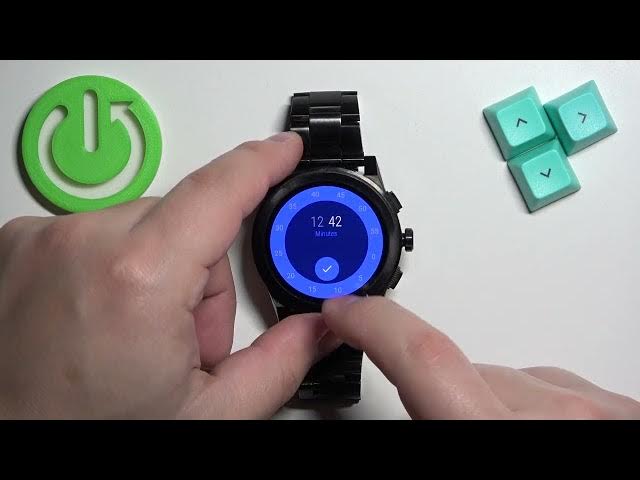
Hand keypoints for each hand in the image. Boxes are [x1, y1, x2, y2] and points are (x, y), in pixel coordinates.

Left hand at [0, 132, 337, 418]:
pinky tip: (102, 324)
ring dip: (157, 274)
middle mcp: (80, 245)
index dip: (262, 163)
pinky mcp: (18, 247)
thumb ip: (279, 364)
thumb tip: (317, 328)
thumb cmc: (87, 438)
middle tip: (186, 343)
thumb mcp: (209, 416)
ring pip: (141, 227)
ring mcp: (41, 243)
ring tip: (137, 341)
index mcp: (136, 281)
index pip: (218, 193)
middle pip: (184, 223)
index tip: (284, 150)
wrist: (7, 449)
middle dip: (202, 276)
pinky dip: (113, 270)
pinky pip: (97, 234)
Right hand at [323, 296, 639, 418]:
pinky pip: (558, 392)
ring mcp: (605, 409)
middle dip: (441, 395)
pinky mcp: (626, 408)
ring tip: (494, 438)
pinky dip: (535, 410)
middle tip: (438, 425)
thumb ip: (431, 425)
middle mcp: (562, 418)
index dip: (375, 324)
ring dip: (491, 406)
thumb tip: (396, 413)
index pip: (425, 358)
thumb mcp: (474, 472)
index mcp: (498, 436)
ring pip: (512, 381)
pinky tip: (540, 438)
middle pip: (467, 375)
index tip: (348, 309)